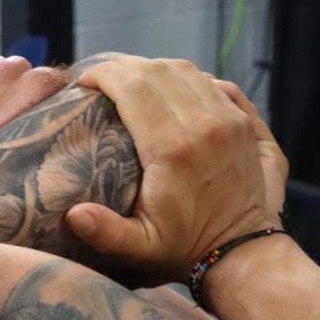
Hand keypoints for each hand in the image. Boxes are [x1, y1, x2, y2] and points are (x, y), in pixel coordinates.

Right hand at [65, 56, 287, 282]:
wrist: (242, 253)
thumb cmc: (184, 249)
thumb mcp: (139, 248)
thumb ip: (104, 232)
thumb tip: (75, 214)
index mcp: (171, 148)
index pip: (132, 87)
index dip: (103, 74)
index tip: (84, 82)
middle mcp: (203, 124)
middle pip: (156, 70)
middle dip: (124, 66)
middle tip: (103, 76)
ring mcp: (228, 120)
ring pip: (186, 70)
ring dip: (155, 68)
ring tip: (133, 79)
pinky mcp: (244, 123)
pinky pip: (214, 82)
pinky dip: (189, 78)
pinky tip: (173, 89)